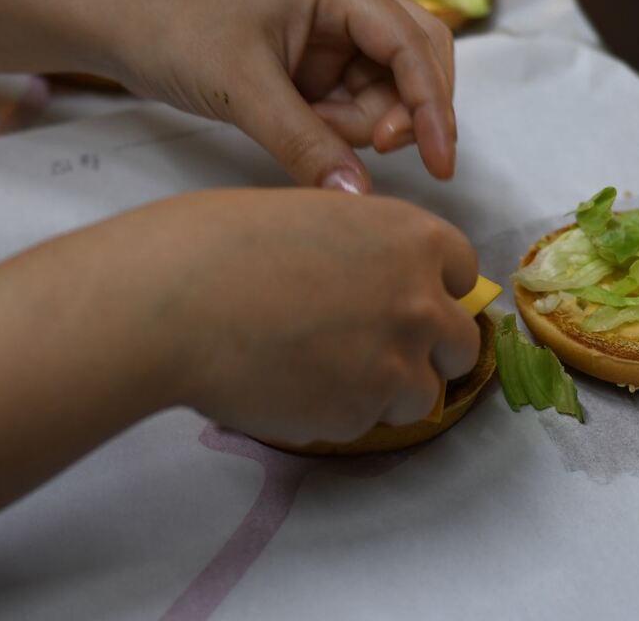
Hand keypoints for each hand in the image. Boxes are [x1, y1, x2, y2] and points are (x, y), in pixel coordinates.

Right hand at [98, 188, 479, 444]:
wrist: (176, 301)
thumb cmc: (225, 242)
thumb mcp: (315, 216)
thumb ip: (365, 251)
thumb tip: (368, 280)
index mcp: (411, 239)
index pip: (462, 272)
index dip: (435, 287)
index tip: (409, 299)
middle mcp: (419, 303)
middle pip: (461, 345)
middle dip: (428, 350)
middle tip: (376, 350)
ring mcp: (394, 366)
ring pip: (420, 395)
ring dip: (385, 390)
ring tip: (321, 371)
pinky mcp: (358, 417)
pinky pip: (364, 423)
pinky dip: (337, 412)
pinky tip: (289, 386)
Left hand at [102, 0, 456, 194]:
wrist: (116, 24)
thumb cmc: (171, 30)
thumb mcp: (242, 90)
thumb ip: (305, 144)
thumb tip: (358, 197)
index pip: (412, 43)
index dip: (434, 104)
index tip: (442, 162)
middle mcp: (343, 4)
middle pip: (416, 59)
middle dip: (404, 111)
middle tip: (370, 149)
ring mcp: (330, 34)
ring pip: (387, 88)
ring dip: (363, 123)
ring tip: (310, 130)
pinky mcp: (313, 64)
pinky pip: (353, 101)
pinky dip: (340, 127)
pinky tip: (305, 129)